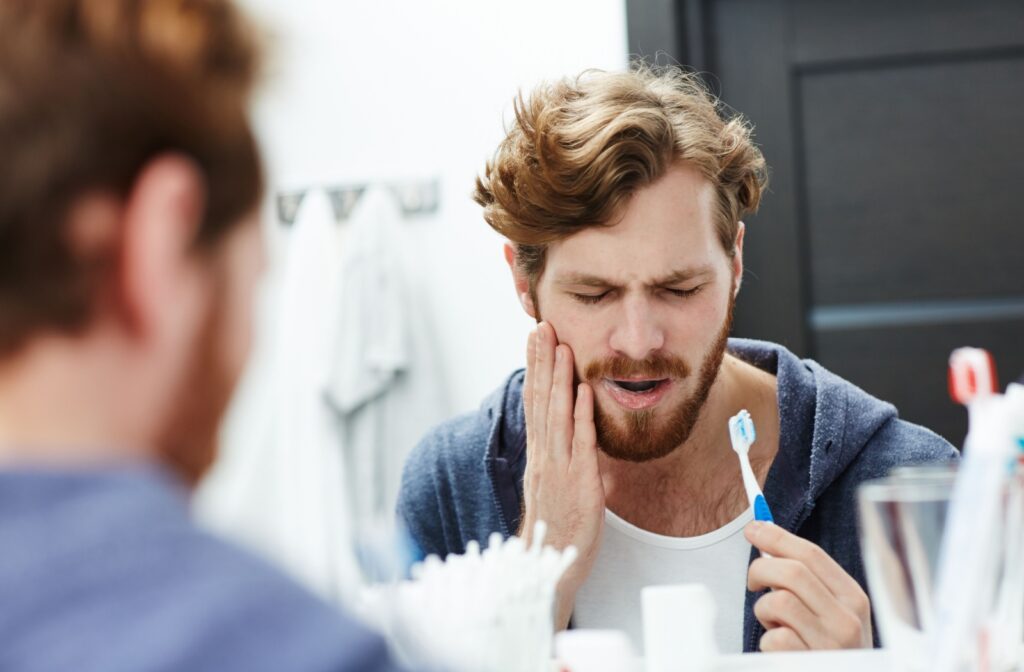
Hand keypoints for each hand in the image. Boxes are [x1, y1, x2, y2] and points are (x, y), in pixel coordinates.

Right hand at [520, 322, 604, 629]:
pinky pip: (580, 443)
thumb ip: (562, 458)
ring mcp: (559, 468)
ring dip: (559, 378)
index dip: (534, 369)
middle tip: (541, 327)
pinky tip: (583, 391)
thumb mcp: (556, 486)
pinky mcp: (579, 482)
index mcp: (539, 455)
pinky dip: (581, 415)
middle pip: (540, 400)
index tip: (535, 340)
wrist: (549, 566)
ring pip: (556, 415)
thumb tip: (574, 436)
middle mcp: (544, 456)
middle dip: (541, 361)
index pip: (533, 403)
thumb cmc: (556, 529)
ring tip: (560, 346)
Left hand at [745, 521, 872, 650]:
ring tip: (773, 623)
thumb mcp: (829, 612)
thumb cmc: (827, 647)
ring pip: (779, 601)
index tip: (753, 528)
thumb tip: (765, 535)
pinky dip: (768, 641)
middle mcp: (848, 619)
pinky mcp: (810, 664)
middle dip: (761, 569)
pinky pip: (774, 638)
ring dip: (764, 610)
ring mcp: (832, 645)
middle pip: (792, 571)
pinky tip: (779, 648)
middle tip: (753, 581)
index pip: (812, 554)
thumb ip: (806, 580)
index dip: (777, 537)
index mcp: (853, 598)